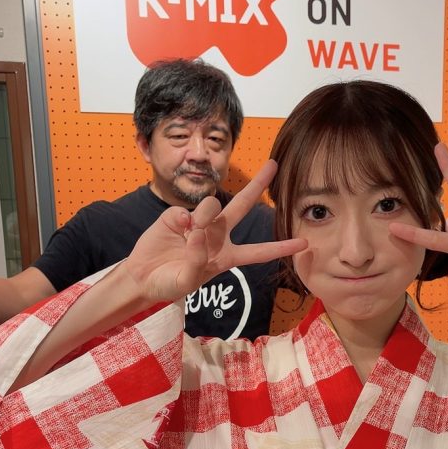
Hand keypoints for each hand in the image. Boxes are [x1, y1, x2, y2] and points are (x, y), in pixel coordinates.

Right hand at [124, 161, 307, 302]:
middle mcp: (217, 235)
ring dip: (204, 216)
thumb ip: (195, 262)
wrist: (142, 276)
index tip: (305, 243)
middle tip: (273, 165)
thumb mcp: (186, 282)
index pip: (258, 251)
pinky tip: (175, 231)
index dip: (280, 247)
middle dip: (257, 185)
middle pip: (242, 206)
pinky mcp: (176, 216)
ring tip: (190, 235)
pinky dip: (180, 222)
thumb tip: (197, 232)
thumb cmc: (170, 283)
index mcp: (227, 256)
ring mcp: (197, 222)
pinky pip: (184, 212)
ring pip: (211, 206)